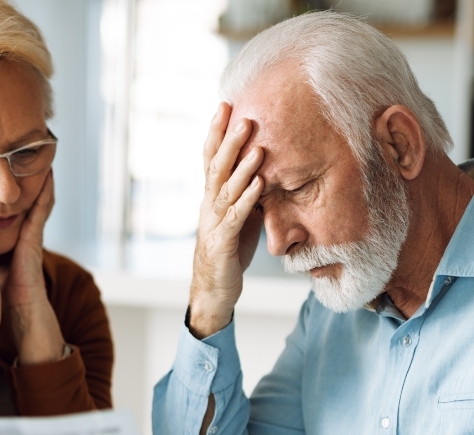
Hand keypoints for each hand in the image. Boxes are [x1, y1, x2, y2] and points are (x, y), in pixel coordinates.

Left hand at [4, 171, 66, 364]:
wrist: (12, 311)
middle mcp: (11, 233)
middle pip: (6, 198)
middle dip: (3, 177)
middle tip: (1, 153)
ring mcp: (24, 234)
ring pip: (25, 200)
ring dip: (27, 179)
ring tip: (29, 157)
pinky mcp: (34, 238)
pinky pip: (41, 211)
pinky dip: (45, 194)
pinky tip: (49, 177)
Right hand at [189, 103, 265, 338]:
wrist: (213, 291)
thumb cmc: (229, 252)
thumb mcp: (239, 216)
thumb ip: (246, 193)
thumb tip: (266, 168)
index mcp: (211, 196)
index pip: (210, 157)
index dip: (216, 132)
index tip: (225, 104)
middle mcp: (208, 205)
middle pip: (216, 166)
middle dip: (229, 140)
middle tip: (243, 116)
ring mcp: (213, 223)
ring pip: (226, 188)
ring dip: (242, 166)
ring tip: (257, 145)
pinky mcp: (223, 242)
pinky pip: (236, 216)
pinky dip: (248, 198)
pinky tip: (260, 183)